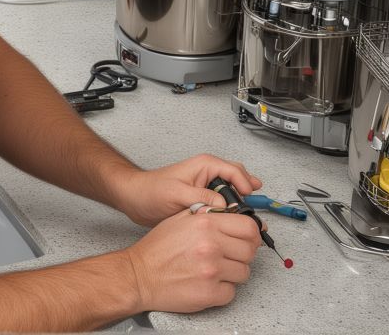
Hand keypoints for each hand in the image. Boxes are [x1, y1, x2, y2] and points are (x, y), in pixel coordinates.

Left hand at [115, 154, 261, 226]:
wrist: (135, 199)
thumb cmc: (151, 190)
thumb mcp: (177, 193)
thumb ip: (201, 197)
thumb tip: (223, 205)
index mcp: (204, 165)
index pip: (234, 171)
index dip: (245, 185)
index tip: (249, 200)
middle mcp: (207, 173)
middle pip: (238, 180)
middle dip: (248, 194)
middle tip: (253, 212)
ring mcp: (206, 186)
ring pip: (232, 192)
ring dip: (240, 204)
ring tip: (248, 219)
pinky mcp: (202, 199)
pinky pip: (222, 203)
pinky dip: (230, 211)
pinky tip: (232, 223)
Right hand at [123, 208, 260, 312]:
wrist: (138, 275)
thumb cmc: (157, 248)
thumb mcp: (181, 218)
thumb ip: (208, 213)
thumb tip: (233, 213)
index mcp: (206, 223)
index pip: (249, 227)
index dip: (251, 233)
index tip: (248, 238)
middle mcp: (211, 245)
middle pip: (250, 250)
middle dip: (243, 253)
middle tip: (230, 255)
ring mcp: (211, 271)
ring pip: (244, 272)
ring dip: (233, 272)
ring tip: (216, 269)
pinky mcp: (209, 294)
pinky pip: (231, 292)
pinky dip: (222, 290)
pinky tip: (208, 283)